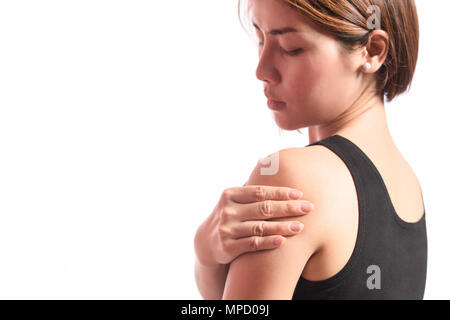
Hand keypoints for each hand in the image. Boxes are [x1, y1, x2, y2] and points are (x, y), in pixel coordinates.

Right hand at [194, 184, 313, 266]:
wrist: (205, 242)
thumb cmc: (228, 215)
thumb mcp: (232, 198)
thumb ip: (249, 185)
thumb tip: (264, 160)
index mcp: (230, 194)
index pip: (260, 192)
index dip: (281, 192)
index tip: (300, 194)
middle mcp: (228, 210)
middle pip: (264, 208)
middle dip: (288, 208)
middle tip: (308, 208)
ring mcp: (227, 229)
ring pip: (260, 227)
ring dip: (282, 227)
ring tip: (300, 226)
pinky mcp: (228, 247)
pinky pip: (253, 243)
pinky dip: (269, 242)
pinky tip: (283, 241)